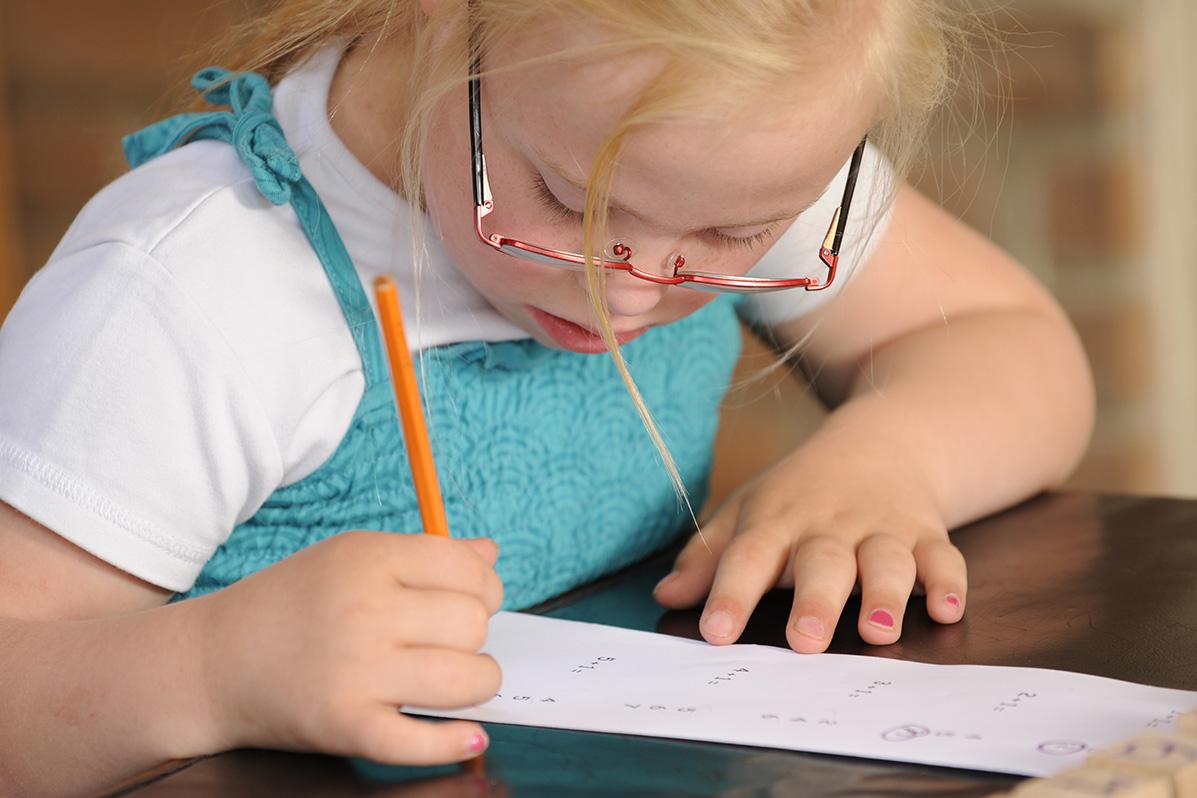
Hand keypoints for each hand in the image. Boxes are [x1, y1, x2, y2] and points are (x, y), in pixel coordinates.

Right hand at [194, 531, 502, 764]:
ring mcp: (355, 671)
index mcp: (368, 559)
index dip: (486, 589)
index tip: (476, 603)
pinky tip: (467, 735)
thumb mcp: (350, 558)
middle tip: (452, 643)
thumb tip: (490, 555)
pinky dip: (454, 742)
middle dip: (476, 636)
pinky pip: (421, 741)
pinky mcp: (344, 725)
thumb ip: (424, 555)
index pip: (466, 569)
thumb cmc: (291, 605)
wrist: (212, 662)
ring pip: (465, 679)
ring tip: (458, 683)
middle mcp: (364, 610)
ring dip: (477, 684)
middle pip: (472, 623)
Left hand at [652, 443, 965, 652]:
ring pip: (886, 559)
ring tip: (877, 630)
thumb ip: (708, 557)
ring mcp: (881, 529)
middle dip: (815, 600)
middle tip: (806, 640)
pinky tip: (947, 608)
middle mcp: (829, 526)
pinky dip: (948, 581)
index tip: (716, 631)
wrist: (881, 440)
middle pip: (822, 561)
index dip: (730, 593)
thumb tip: (665, 594)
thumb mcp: (748, 512)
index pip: (748, 555)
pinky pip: (942, 555)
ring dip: (885, 594)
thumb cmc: (800, 492)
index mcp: (777, 522)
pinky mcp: (926, 533)